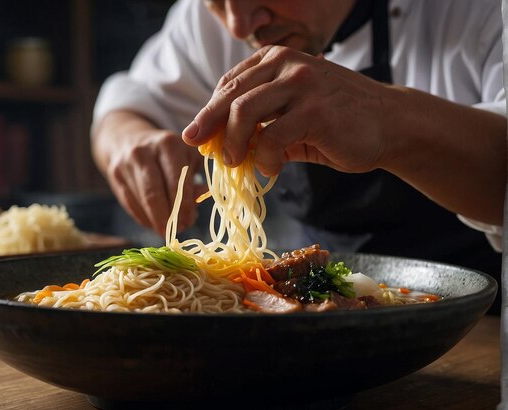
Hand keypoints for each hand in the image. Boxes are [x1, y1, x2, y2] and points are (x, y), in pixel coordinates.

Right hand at [100, 123, 204, 235]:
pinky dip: (143, 218)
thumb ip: (194, 179)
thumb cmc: (167, 153)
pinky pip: (129, 203)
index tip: (188, 222)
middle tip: (175, 232)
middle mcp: (145, 151)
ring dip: (155, 221)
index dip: (183, 206)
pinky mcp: (114, 174)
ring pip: (141, 201)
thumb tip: (200, 201)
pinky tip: (153, 223)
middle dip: (166, 218)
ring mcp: (126, 162)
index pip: (176, 181)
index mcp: (168, 144)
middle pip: (155, 193)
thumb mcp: (186, 157)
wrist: (129, 138)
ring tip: (166, 230)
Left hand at [182, 45, 391, 175]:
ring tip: (236, 162)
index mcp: (277, 59)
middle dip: (208, 125)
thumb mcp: (292, 113)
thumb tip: (221, 146)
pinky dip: (263, 159)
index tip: (198, 135)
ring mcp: (302, 85)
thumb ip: (259, 123)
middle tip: (203, 150)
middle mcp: (287, 64)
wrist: (390, 124)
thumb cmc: (338, 120)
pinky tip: (270, 170)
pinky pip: (270, 138)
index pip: (229, 84)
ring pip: (243, 112)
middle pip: (229, 95)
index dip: (208, 111)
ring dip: (232, 143)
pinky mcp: (314, 111)